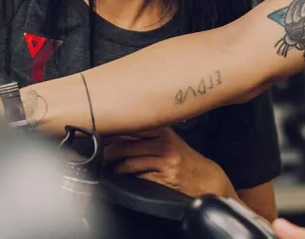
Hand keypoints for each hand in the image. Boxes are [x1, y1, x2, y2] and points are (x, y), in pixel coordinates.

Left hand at [101, 127, 235, 198]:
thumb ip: (148, 133)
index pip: (131, 126)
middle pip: (126, 145)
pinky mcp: (165, 178)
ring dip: (116, 166)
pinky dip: (129, 178)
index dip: (112, 130)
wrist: (207, 178)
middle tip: (98, 154)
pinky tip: (125, 177)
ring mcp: (165, 162)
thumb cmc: (184, 158)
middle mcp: (164, 144)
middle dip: (108, 151)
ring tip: (111, 167)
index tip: (98, 132)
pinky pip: (139, 177)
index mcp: (163, 131)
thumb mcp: (170, 139)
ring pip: (130, 162)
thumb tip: (117, 130)